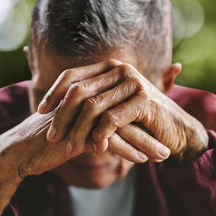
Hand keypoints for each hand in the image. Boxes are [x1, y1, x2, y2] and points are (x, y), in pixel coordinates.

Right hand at [0, 108, 163, 215]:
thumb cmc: (53, 137)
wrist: (23, 149)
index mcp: (91, 96)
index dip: (145, 119)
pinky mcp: (76, 132)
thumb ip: (99, 122)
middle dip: (151, 130)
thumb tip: (122, 127)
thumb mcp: (79, 127)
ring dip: (145, 142)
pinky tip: (142, 160)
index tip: (163, 132)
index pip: (125, 105)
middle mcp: (88, 101)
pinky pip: (108, 141)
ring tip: (164, 155)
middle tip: (171, 143)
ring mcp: (82, 115)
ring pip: (122, 127)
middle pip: (128, 113)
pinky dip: (127, 151)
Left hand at [38, 59, 207, 162]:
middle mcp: (121, 70)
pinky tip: (96, 149)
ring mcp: (134, 83)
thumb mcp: (113, 108)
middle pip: (78, 91)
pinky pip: (112, 119)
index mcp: (111, 67)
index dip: (53, 93)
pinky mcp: (144, 100)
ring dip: (78, 131)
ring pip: (92, 107)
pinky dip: (101, 135)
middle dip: (61, 116)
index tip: (39, 112)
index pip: (72, 75)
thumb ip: (91, 101)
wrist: (176, 131)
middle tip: (52, 137)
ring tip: (70, 148)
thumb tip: (54, 107)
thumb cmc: (141, 122)